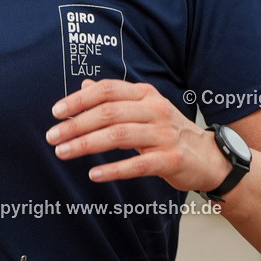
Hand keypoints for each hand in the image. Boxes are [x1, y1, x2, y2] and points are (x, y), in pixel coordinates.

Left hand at [46, 79, 230, 191]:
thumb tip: (84, 85)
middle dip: (76, 124)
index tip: (55, 112)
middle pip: (109, 112)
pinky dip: (114, 169)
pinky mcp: (172, 159)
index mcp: (145, 94)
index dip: (79, 99)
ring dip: (86, 144)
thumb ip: (115, 99)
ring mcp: (165, 134)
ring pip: (119, 136)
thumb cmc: (168, 132)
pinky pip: (137, 164)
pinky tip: (95, 174)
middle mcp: (155, 109)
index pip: (107, 90)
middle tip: (52, 137)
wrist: (209, 158)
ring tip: (63, 152)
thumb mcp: (143, 109)